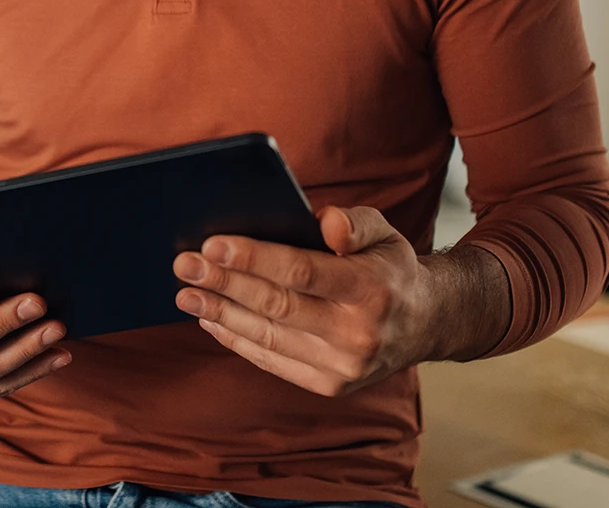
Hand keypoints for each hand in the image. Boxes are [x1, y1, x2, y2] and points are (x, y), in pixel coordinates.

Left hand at [174, 205, 475, 396]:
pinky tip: (212, 318)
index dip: (254, 258)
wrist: (424, 325)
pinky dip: (237, 339)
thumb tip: (325, 222)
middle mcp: (358, 333)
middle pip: (276, 305)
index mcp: (371, 289)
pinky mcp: (329, 386)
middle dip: (225, 284)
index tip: (212, 244)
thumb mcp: (385, 233)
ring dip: (220, 313)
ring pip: (268, 337)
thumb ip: (355, 222)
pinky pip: (272, 360)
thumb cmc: (389, 269)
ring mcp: (343, 366)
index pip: (302, 272)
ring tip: (186, 293)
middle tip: (184, 264)